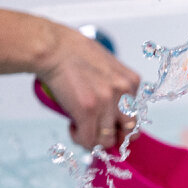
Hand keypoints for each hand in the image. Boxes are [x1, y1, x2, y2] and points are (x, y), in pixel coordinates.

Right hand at [34, 23, 140, 149]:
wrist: (52, 47)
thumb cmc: (73, 52)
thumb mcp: (106, 65)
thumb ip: (115, 85)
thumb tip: (113, 108)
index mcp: (131, 81)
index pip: (136, 114)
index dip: (120, 123)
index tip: (108, 123)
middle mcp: (124, 92)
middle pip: (129, 131)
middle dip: (113, 134)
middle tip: (97, 129)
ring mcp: (107, 102)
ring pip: (108, 140)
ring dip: (94, 138)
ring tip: (81, 127)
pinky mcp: (88, 111)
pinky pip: (89, 140)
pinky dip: (80, 138)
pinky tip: (73, 127)